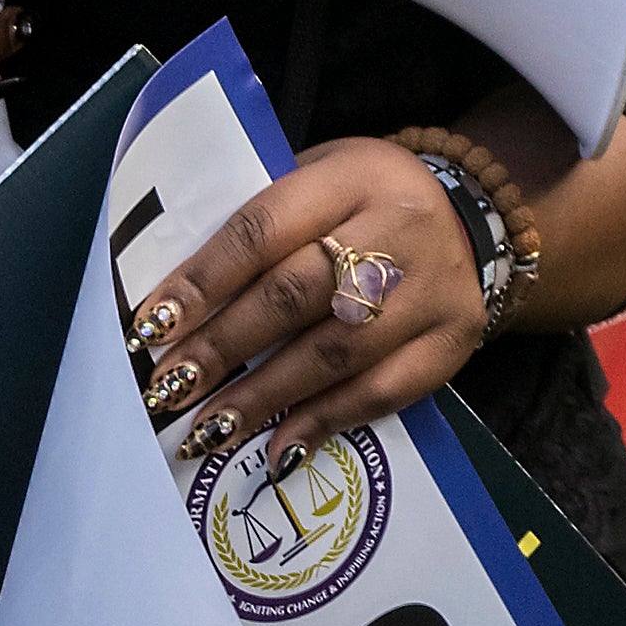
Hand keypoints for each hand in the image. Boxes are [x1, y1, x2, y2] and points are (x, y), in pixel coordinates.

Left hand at [125, 135, 488, 483]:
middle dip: (225, 346)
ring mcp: (434, 286)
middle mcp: (402, 226)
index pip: (265, 227)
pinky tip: (279, 449)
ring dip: (265, 396)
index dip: (204, 280)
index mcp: (355, 177)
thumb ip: (256, 232)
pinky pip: (385, 390)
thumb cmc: (361, 203)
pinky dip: (326, 422)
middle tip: (169, 386)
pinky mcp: (453, 337)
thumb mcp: (315, 183)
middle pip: (300, 293)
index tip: (151, 327)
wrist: (473, 212)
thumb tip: (170, 311)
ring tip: (207, 430)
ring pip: (339, 350)